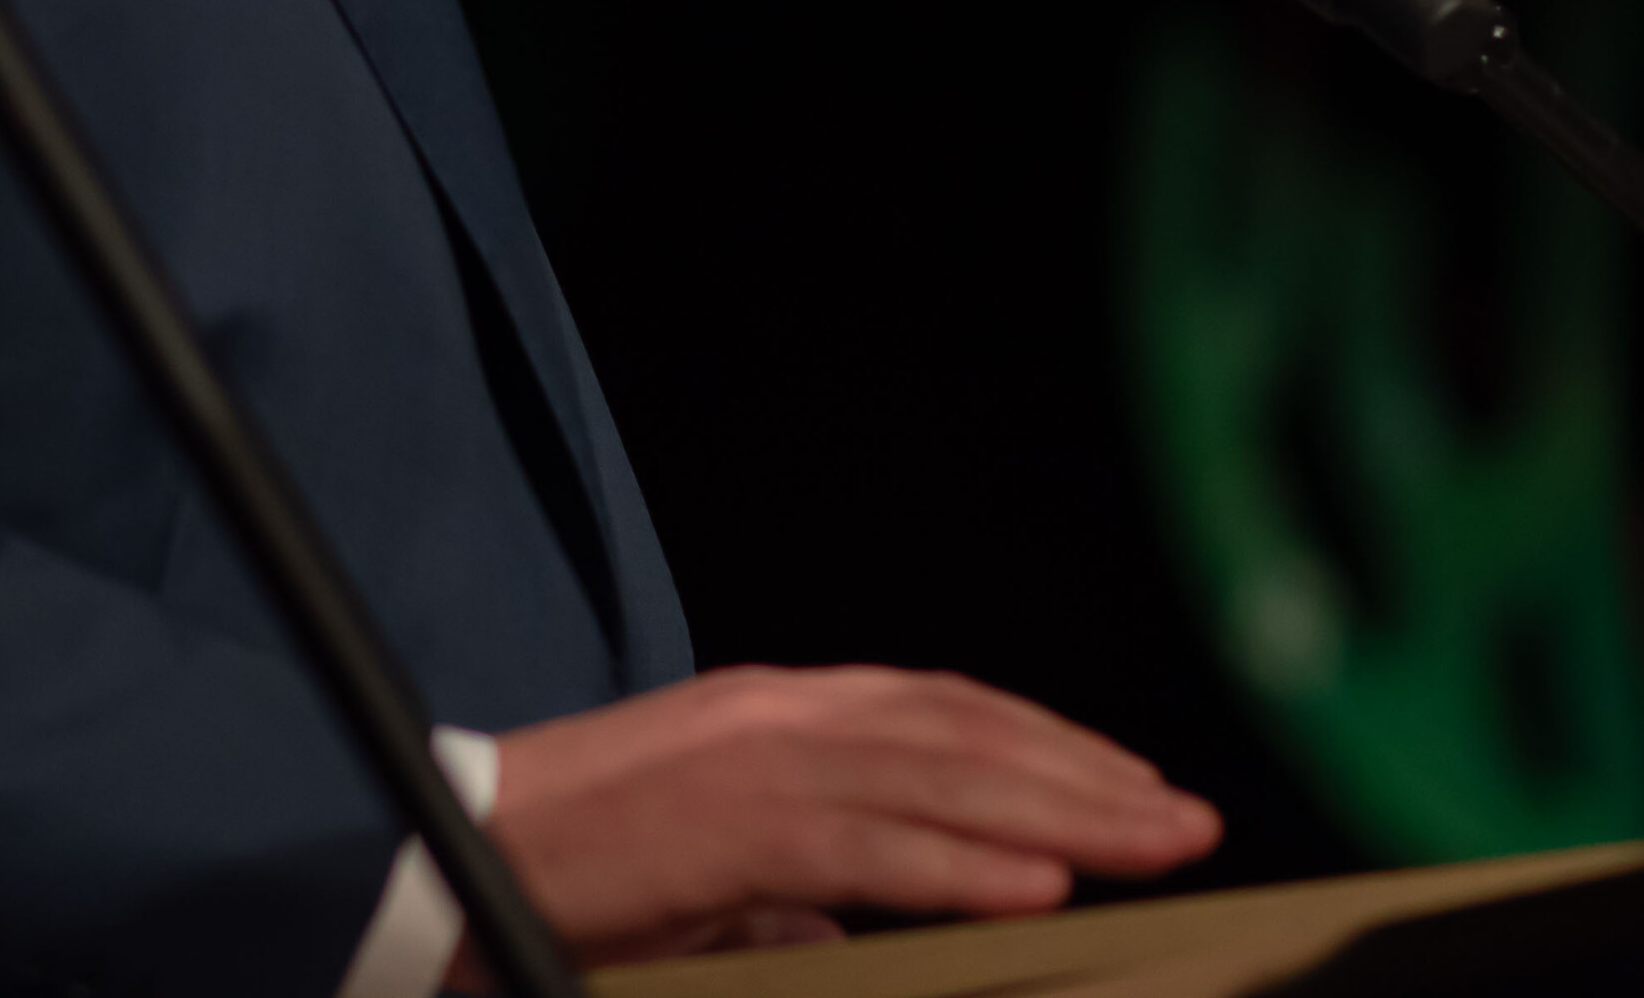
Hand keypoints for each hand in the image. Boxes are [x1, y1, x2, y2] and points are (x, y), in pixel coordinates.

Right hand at [455, 663, 1220, 973]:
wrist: (455, 850)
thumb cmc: (572, 869)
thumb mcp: (706, 872)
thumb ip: (786, 891)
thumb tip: (847, 931)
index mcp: (777, 714)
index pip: (942, 711)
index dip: (1047, 744)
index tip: (1131, 784)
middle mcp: (781, 713)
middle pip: (966, 734)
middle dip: (1089, 775)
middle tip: (1189, 819)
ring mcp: (756, 758)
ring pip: (941, 776)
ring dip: (1064, 811)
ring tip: (1156, 845)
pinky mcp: (729, 821)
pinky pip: (869, 846)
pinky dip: (961, 865)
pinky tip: (1039, 888)